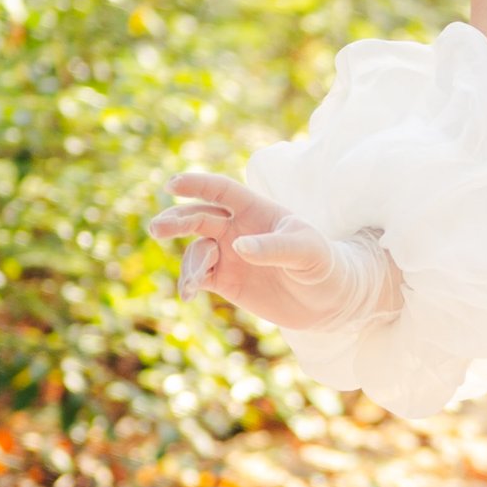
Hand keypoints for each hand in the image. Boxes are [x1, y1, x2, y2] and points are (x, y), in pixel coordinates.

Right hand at [148, 168, 396, 338]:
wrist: (328, 300)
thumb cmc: (323, 264)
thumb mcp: (307, 252)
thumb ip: (275, 247)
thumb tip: (239, 246)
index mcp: (256, 211)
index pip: (222, 191)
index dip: (198, 185)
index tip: (173, 185)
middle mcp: (237, 228)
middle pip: (199, 217)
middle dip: (177, 221)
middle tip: (157, 229)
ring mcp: (229, 254)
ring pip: (196, 250)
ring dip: (189, 264)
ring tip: (193, 284)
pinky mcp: (225, 280)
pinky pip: (198, 276)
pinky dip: (189, 282)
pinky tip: (188, 293)